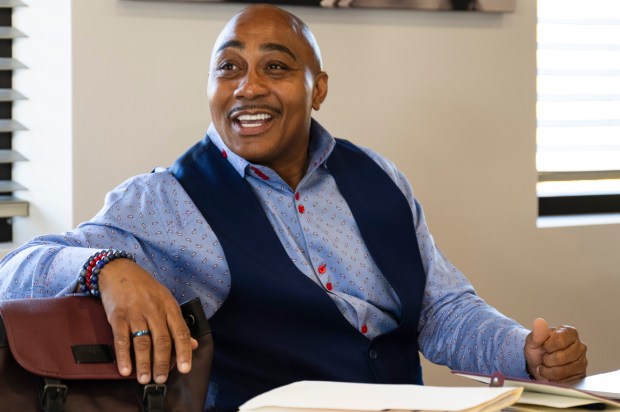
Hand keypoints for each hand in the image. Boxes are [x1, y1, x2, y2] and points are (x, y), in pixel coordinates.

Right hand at [98, 258, 197, 383]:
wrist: (119, 270)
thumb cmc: (145, 288)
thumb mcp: (166, 300)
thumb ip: (177, 323)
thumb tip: (192, 344)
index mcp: (170, 306)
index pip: (180, 332)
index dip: (184, 352)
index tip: (185, 369)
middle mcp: (155, 309)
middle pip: (162, 340)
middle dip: (162, 362)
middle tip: (161, 379)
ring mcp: (136, 312)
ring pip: (142, 342)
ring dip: (144, 363)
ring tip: (144, 379)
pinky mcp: (118, 315)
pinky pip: (121, 338)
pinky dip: (124, 356)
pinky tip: (126, 369)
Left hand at [524, 318, 586, 381]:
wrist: (538, 365)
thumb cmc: (538, 350)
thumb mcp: (533, 340)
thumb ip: (537, 333)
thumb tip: (539, 321)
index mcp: (569, 332)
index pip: (560, 340)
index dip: (547, 346)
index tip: (544, 346)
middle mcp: (579, 346)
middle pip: (562, 357)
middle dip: (547, 360)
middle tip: (544, 358)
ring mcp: (582, 361)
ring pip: (563, 371)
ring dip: (548, 371)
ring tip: (546, 366)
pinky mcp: (581, 375)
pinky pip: (565, 380)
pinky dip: (554, 379)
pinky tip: (552, 374)